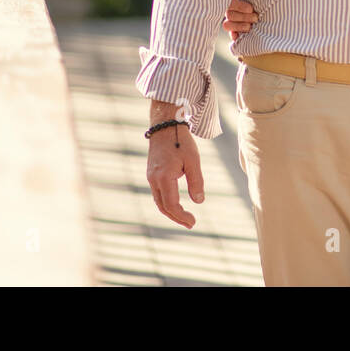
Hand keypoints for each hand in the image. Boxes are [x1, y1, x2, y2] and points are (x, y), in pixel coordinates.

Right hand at [146, 100, 203, 228]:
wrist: (165, 126)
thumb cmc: (181, 141)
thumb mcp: (193, 160)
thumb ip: (196, 181)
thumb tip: (199, 202)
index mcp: (164, 177)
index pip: (171, 205)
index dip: (182, 216)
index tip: (193, 222)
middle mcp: (154, 180)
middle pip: (163, 207)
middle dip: (176, 217)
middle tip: (191, 224)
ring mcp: (151, 177)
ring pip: (159, 201)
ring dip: (171, 212)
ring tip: (185, 217)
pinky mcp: (152, 174)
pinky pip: (158, 194)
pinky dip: (166, 202)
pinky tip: (176, 204)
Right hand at [223, 0, 258, 41]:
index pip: (229, 2)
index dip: (239, 7)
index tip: (251, 8)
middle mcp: (226, 7)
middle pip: (229, 14)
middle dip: (243, 17)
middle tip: (256, 17)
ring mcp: (228, 18)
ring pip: (227, 25)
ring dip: (239, 26)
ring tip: (250, 26)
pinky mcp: (233, 27)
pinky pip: (229, 34)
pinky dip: (234, 36)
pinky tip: (240, 36)